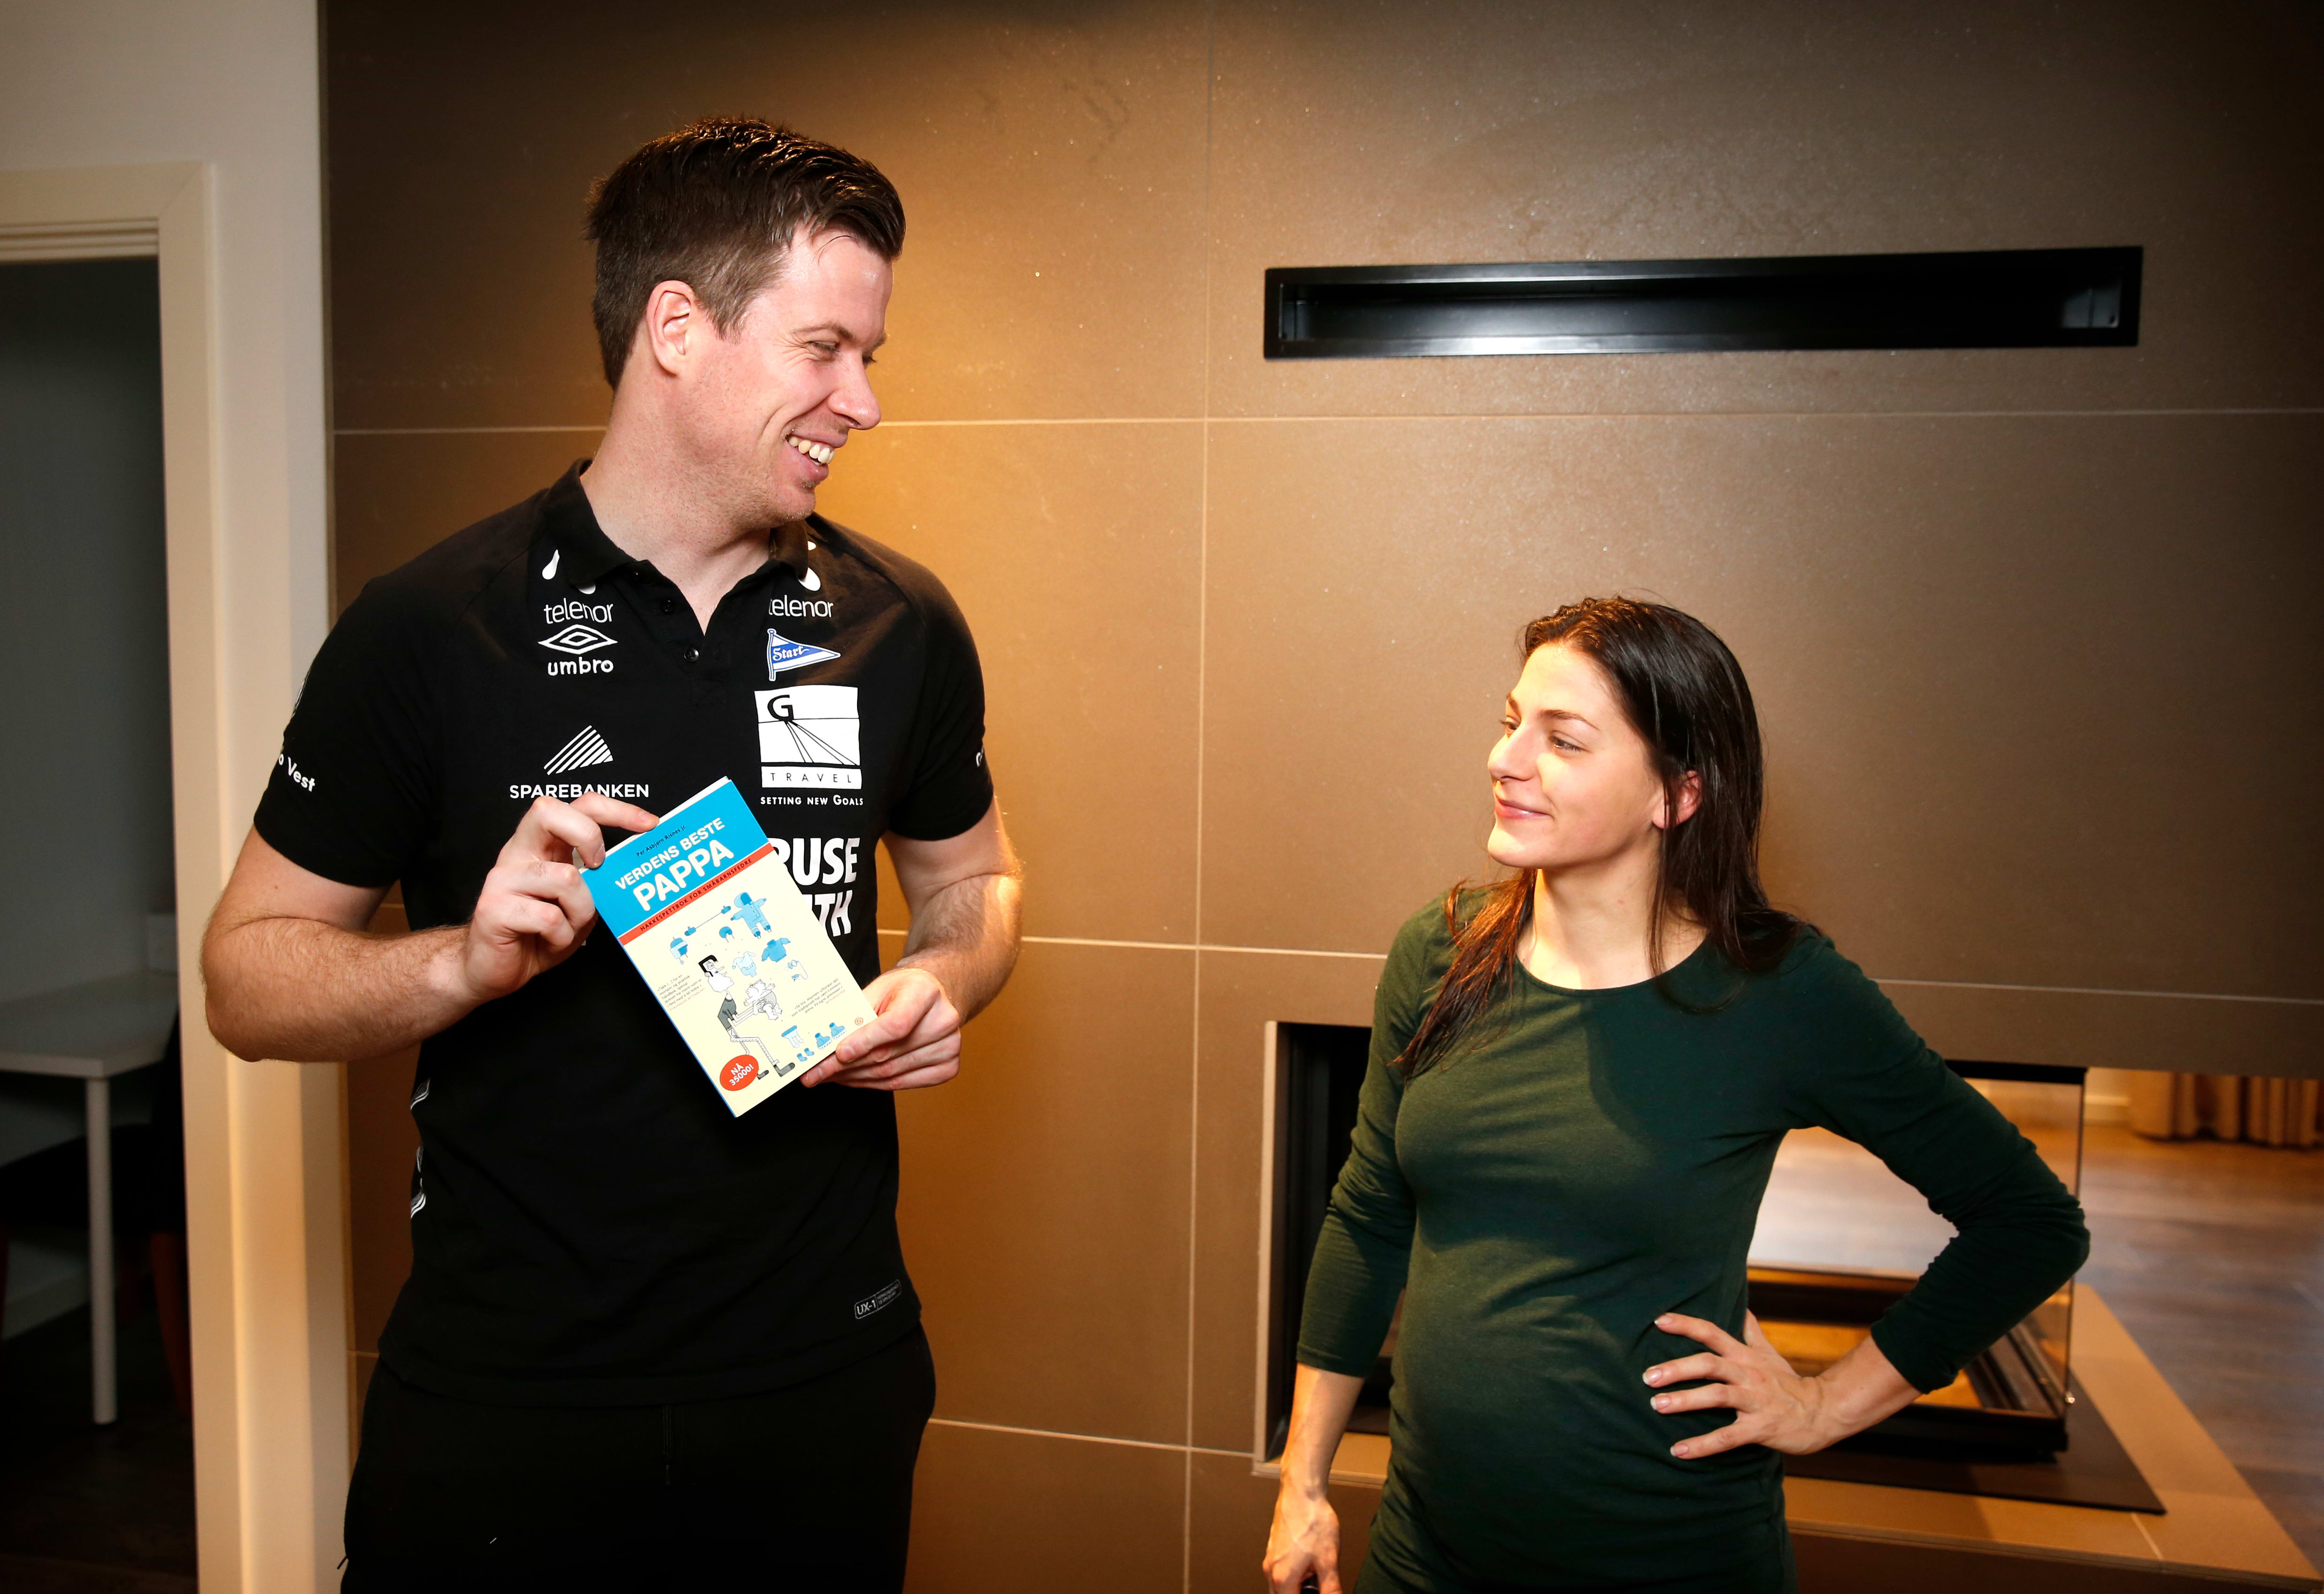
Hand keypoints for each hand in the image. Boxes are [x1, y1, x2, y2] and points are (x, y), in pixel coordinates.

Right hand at [451, 794, 657, 1005]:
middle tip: (597, 867)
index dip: (615, 809)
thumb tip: (633, 867)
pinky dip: (561, 935)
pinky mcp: (493, 909)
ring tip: (570, 926)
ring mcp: (503, 879)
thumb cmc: (538, 935)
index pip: (577, 806)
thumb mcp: (578, 903)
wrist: (492, 969)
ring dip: (581, 910)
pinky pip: (548, 917)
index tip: (648, 823)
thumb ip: (597, 881)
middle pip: (549, 812)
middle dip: (587, 836)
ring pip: (565, 877)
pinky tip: (551, 941)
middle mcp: (518, 854)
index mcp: (541, 846)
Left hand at [801, 966, 961, 1090]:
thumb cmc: (902, 990)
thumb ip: (855, 1015)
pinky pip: (902, 1084)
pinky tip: (854, 1079)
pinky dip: (873, 1084)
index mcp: (925, 992)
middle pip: (888, 1054)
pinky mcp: (947, 1067)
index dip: (866, 1041)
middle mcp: (943, 1020)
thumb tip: (824, 1043)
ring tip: (830, 1076)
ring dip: (855, 1078)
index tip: (839, 1053)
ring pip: (891, 1074)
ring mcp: (948, 1047)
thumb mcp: (877, 989)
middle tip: (817, 1073)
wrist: (933, 995)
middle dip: (846, 1067)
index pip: (896, 1024)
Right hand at [1263, 1483, 1340, 1593]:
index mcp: (1283, 1579)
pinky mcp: (1274, 1549)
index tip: (1319, 1590)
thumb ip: (1330, 1588)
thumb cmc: (1312, 1521)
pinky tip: (1308, 1560)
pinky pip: (1280, 1571)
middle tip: (1318, 1583)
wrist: (1301, 1492)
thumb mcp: (1328, 1560)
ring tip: (1315, 1570)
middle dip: (1300, 1593)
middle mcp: (1271, 1571)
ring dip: (1297, 1585)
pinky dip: (1293, 1574)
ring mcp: (1270, 1559)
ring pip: (1280, 1585)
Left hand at [1643, 1310, 1839, 1457]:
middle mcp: (1749, 1374)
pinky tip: (1679, 1450)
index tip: (1658, 1321)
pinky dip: (1702, 1444)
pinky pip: (1727, 1436)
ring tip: (1657, 1406)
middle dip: (1676, 1368)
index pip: (1713, 1332)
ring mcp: (1755, 1401)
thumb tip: (1742, 1307)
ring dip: (1685, 1401)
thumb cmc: (1790, 1384)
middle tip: (1648, 1376)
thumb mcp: (1770, 1354)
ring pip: (1716, 1396)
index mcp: (1746, 1356)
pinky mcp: (1761, 1428)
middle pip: (1709, 1363)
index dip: (1686, 1324)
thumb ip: (1752, 1332)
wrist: (1823, 1412)